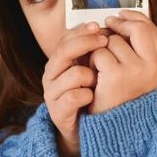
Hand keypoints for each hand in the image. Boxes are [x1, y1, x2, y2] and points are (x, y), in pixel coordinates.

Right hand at [42, 22, 107, 156]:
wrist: (82, 130)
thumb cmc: (89, 96)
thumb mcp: (90, 69)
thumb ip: (92, 51)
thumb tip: (106, 28)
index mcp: (57, 62)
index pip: (64, 39)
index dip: (81, 31)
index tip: (98, 25)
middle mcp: (50, 75)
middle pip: (64, 50)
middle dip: (86, 43)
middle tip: (105, 42)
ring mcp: (52, 94)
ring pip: (74, 74)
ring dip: (91, 76)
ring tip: (99, 81)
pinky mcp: (57, 112)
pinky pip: (74, 97)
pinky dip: (87, 96)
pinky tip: (93, 97)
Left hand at [88, 10, 156, 114]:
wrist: (113, 127)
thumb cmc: (120, 96)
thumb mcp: (136, 72)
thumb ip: (135, 47)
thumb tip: (122, 17)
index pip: (150, 29)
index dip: (134, 17)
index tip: (120, 15)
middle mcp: (152, 67)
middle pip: (137, 28)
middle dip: (118, 25)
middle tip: (107, 25)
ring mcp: (135, 71)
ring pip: (113, 41)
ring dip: (101, 49)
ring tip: (101, 67)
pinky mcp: (116, 76)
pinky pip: (99, 53)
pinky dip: (92, 61)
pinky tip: (95, 76)